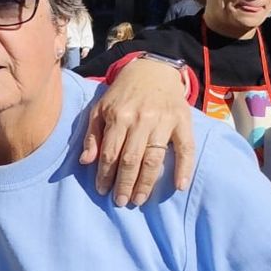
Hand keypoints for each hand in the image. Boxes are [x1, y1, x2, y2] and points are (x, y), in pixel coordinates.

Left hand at [83, 59, 194, 206]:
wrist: (152, 70)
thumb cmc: (122, 94)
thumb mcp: (100, 108)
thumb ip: (92, 135)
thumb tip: (85, 161)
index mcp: (119, 116)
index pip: (110, 152)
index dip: (105, 174)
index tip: (102, 190)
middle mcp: (141, 119)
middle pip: (131, 159)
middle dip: (125, 183)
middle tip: (121, 201)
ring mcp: (164, 121)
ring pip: (154, 157)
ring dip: (146, 182)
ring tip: (139, 199)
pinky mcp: (183, 121)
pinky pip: (186, 148)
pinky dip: (184, 168)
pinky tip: (179, 186)